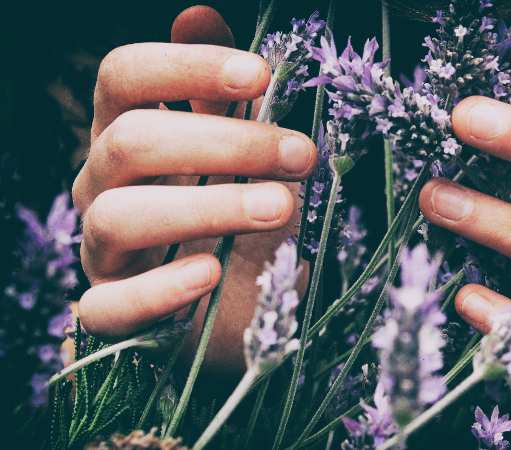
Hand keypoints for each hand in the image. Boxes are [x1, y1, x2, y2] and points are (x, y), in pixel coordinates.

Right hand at [72, 6, 314, 371]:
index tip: (260, 74)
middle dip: (224, 142)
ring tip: (282, 206)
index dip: (184, 67)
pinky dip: (161, 289)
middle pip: (131, 143)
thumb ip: (216, 91)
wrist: (232, 303)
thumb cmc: (234, 216)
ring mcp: (102, 251)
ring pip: (120, 217)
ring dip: (209, 206)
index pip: (122, 78)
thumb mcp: (236, 152)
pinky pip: (109, 307)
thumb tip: (199, 14)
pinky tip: (211, 273)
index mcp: (128, 135)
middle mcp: (103, 186)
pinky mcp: (112, 311)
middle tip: (301, 154)